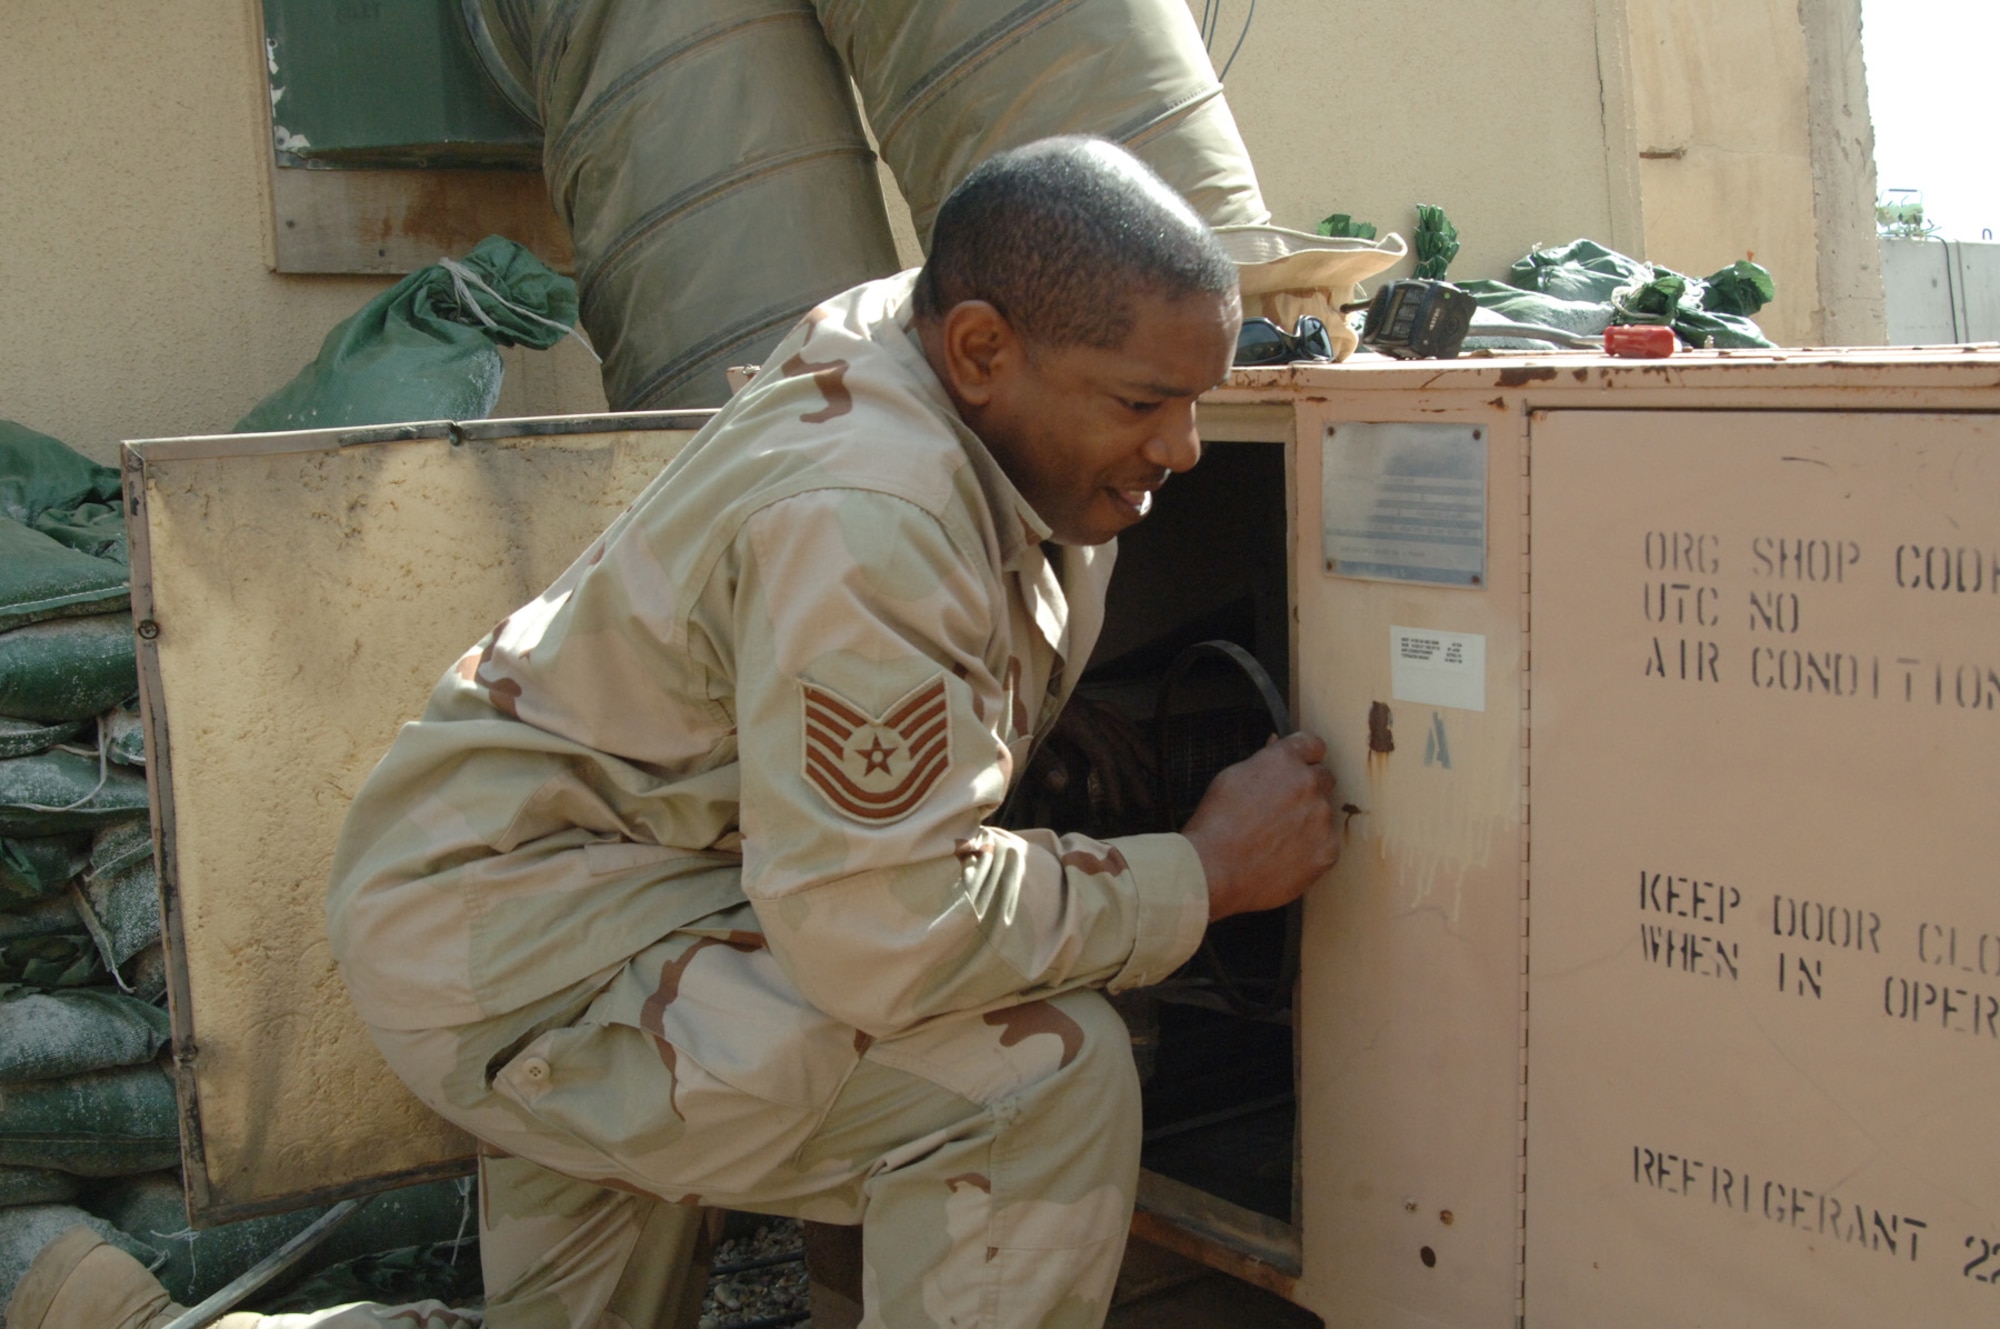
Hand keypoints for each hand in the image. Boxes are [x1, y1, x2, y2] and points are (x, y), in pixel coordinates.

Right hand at [1180, 731, 1341, 921]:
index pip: (1312, 745)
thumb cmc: (1215, 824)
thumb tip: (1276, 745)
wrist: (1214, 871)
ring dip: (1308, 820)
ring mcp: (1322, 819)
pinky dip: (1311, 848)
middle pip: (1323, 778)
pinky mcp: (1327, 851)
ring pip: (1324, 813)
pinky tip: (1284, 856)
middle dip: (1308, 788)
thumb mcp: (1230, 779)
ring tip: (1277, 839)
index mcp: (1284, 761)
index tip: (1300, 766)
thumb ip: (1262, 761)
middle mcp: (1309, 784)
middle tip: (1282, 809)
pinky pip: (1326, 844)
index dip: (1305, 756)